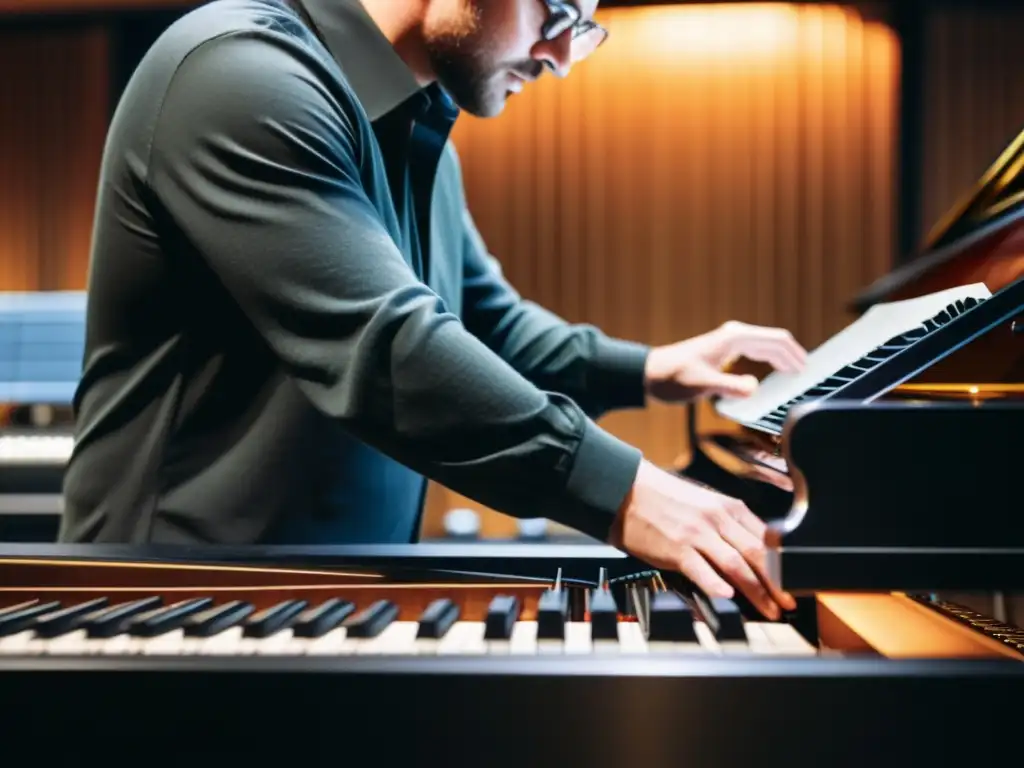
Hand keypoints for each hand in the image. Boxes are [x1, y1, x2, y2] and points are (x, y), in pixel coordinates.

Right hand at [609, 459, 795, 618]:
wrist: (624, 489)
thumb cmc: (661, 497)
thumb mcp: (703, 503)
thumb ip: (726, 525)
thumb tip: (748, 552)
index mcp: (727, 507)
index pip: (766, 538)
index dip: (782, 564)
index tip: (791, 582)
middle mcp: (716, 519)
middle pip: (757, 554)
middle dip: (777, 583)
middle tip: (788, 602)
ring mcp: (696, 533)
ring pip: (736, 565)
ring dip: (756, 590)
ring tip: (768, 609)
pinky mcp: (675, 547)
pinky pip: (700, 569)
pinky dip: (715, 583)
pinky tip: (727, 596)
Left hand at [644, 321, 806, 400]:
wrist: (648, 374)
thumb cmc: (672, 378)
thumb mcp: (701, 385)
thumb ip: (729, 387)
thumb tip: (754, 388)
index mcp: (734, 338)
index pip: (776, 341)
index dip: (796, 355)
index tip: (811, 370)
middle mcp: (734, 336)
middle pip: (775, 341)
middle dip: (794, 356)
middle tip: (811, 375)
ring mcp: (728, 342)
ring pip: (766, 346)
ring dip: (783, 359)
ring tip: (798, 374)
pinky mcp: (724, 352)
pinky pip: (756, 352)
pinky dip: (770, 361)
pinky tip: (773, 374)